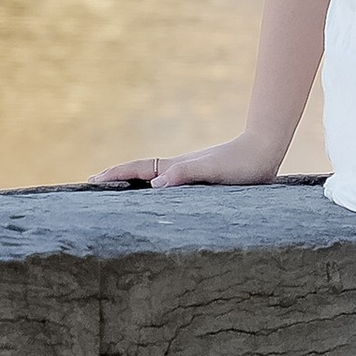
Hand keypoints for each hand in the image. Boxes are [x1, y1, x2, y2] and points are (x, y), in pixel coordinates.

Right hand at [90, 135, 285, 189]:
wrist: (264, 152)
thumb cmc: (238, 163)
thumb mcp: (210, 170)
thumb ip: (184, 176)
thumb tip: (155, 186)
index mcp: (175, 167)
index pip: (137, 170)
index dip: (115, 174)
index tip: (92, 180)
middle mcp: (178, 171)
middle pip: (141, 175)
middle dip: (118, 180)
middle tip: (95, 188)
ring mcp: (189, 176)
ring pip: (155, 182)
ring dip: (136, 187)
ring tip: (119, 199)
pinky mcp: (203, 185)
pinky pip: (171, 191)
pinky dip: (157, 195)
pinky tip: (160, 203)